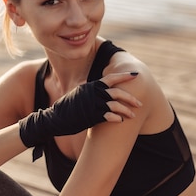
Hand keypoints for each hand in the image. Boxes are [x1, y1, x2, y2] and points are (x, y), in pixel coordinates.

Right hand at [19, 72, 140, 147]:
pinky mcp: (91, 116)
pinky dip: (116, 118)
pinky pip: (109, 116)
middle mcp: (93, 93)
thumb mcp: (80, 94)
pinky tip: (120, 121)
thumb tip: (103, 89)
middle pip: (117, 92)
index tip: (135, 74)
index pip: (111, 78)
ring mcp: (92, 104)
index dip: (124, 75)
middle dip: (131, 97)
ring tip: (133, 115)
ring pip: (115, 105)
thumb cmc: (68, 107)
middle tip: (140, 103)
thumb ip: (92, 91)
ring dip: (126, 110)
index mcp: (91, 85)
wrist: (55, 118)